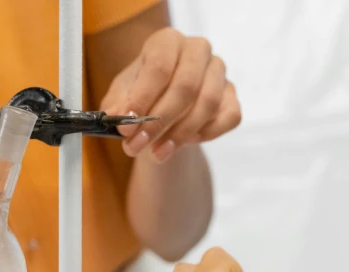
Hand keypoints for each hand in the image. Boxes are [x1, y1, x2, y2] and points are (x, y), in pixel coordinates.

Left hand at [100, 28, 240, 163]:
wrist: (166, 108)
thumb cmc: (144, 96)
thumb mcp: (123, 98)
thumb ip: (117, 106)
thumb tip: (116, 117)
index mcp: (168, 41)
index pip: (159, 67)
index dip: (142, 99)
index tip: (126, 128)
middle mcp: (197, 50)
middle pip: (185, 87)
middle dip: (159, 122)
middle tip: (138, 146)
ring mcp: (219, 72)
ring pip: (207, 104)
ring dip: (181, 134)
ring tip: (157, 153)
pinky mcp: (232, 96)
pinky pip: (228, 117)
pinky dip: (207, 134)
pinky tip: (186, 143)